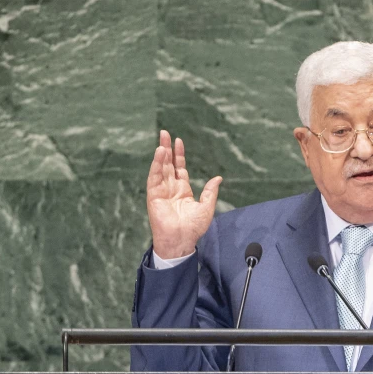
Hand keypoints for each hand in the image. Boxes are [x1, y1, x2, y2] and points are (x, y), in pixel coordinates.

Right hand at [146, 130, 222, 258]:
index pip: (179, 168)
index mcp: (183, 190)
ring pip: (160, 169)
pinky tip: (160, 155)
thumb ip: (210, 191)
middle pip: (168, 164)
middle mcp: (171, 189)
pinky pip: (154, 178)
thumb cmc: (193, 228)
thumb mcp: (206, 207)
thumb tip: (218, 178)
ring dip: (161, 155)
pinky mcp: (154, 196)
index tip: (178, 141)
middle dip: (167, 149)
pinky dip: (156, 166)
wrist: (181, 240)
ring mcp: (161, 192)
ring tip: (162, 141)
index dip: (179, 155)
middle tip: (164, 133)